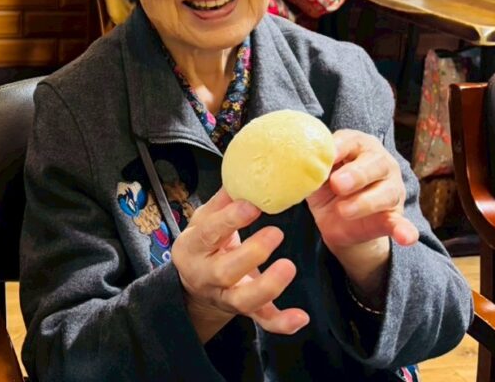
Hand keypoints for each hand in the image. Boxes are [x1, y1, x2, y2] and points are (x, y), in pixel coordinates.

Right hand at [173, 189, 308, 341]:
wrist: (194, 281)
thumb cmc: (205, 243)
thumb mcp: (205, 220)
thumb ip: (224, 201)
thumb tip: (245, 171)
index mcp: (194, 247)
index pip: (208, 233)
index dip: (228, 221)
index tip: (251, 205)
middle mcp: (206, 275)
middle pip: (224, 270)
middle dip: (251, 253)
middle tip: (276, 233)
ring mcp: (225, 296)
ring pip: (243, 300)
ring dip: (267, 285)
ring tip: (289, 266)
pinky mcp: (244, 312)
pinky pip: (262, 321)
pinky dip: (281, 323)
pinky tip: (301, 317)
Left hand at [307, 130, 419, 301]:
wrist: (338, 220)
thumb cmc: (324, 186)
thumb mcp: (312, 176)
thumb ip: (304, 168)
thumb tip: (280, 163)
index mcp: (356, 145)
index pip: (349, 141)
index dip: (338, 148)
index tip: (326, 156)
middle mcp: (378, 162)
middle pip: (374, 164)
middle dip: (355, 174)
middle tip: (337, 183)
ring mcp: (390, 189)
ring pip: (385, 192)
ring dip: (365, 202)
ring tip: (344, 210)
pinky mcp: (394, 216)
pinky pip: (402, 223)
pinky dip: (405, 230)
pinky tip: (406, 237)